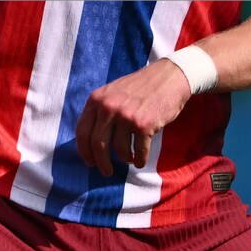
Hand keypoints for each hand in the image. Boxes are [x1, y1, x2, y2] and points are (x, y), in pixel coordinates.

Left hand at [74, 59, 193, 176]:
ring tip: (129, 159)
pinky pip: (139, 151)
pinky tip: (140, 161)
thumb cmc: (139, 87)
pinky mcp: (144, 125)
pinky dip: (139, 160)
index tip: (89, 162)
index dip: (84, 151)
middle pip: (98, 145)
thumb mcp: (112, 92)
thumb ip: (100, 111)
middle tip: (106, 171)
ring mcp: (126, 116)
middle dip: (101, 163)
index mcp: (96, 99)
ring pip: (119, 150)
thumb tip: (90, 141)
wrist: (168, 78)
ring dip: (124, 159)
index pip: (82, 131)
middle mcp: (108, 107)